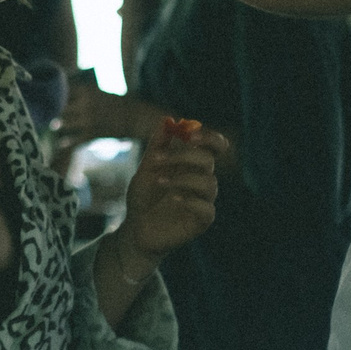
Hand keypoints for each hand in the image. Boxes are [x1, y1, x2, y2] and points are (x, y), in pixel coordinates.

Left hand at [54, 81, 157, 145]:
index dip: (54, 94)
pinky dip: (66, 142)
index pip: (63, 90)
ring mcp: (88, 119)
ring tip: (53, 126)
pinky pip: (75, 139)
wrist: (134, 117)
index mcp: (87, 90)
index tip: (47, 97)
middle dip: (53, 111)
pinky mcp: (93, 133)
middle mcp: (85, 103)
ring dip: (57, 125)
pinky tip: (60, 144)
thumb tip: (64, 93)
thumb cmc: (116, 104)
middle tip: (47, 113)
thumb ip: (82, 93)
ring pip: (65, 123)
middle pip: (61, 107)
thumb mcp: (99, 92)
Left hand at [116, 120, 224, 261]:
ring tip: (158, 181)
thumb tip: (166, 119)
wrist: (135, 229)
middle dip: (183, 155)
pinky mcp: (201, 222)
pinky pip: (207, 209)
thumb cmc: (144, 198)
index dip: (209, 137)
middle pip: (208, 161)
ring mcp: (203, 201)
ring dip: (182, 178)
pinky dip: (191, 201)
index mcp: (192, 166)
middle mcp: (201, 181)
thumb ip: (157, 147)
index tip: (189, 134)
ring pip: (209, 183)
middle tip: (158, 158)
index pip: (214, 146)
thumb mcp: (146, 169)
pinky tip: (173, 199)